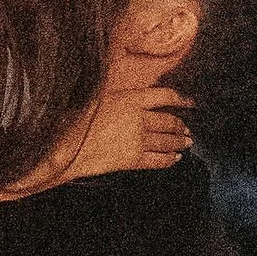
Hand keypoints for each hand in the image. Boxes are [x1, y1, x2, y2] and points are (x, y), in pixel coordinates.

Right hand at [30, 81, 191, 188]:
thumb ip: (119, 98)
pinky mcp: (133, 159)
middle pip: (169, 121)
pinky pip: (159, 160)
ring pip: (167, 141)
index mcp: (131, 98)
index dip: (182, 99)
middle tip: (187, 129)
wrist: (65, 146)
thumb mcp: (98, 97)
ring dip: (180, 142)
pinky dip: (170, 159)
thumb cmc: (75, 119)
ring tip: (186, 143)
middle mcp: (139, 118)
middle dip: (181, 126)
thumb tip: (131, 98)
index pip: (165, 95)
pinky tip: (175, 158)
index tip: (191, 103)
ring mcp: (138, 139)